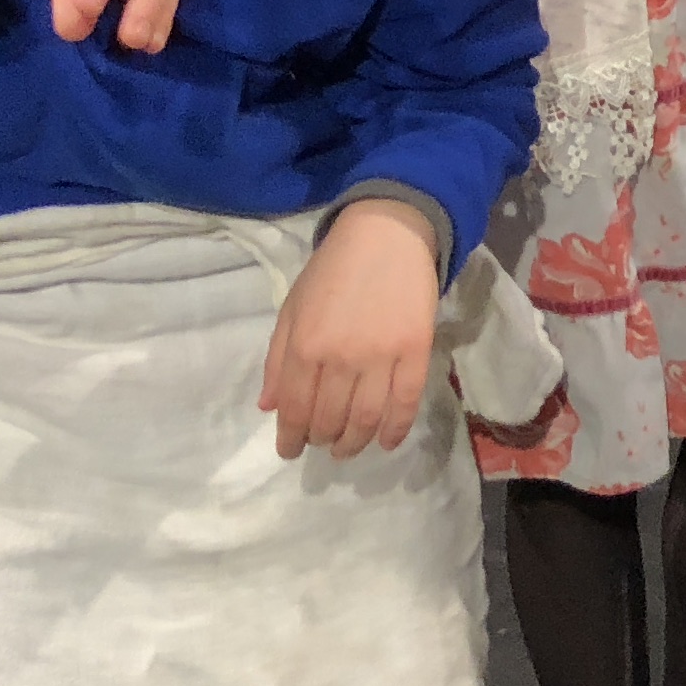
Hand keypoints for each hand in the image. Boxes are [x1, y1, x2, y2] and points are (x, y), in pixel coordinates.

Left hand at [258, 202, 441, 460]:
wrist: (387, 234)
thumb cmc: (332, 270)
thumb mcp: (292, 309)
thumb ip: (277, 360)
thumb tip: (269, 408)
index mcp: (304, 346)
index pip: (294, 409)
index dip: (290, 438)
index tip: (291, 450)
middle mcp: (341, 357)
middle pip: (330, 420)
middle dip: (322, 440)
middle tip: (322, 444)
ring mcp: (381, 356)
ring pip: (367, 419)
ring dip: (355, 443)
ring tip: (348, 448)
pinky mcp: (416, 350)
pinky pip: (406, 402)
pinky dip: (396, 430)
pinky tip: (387, 443)